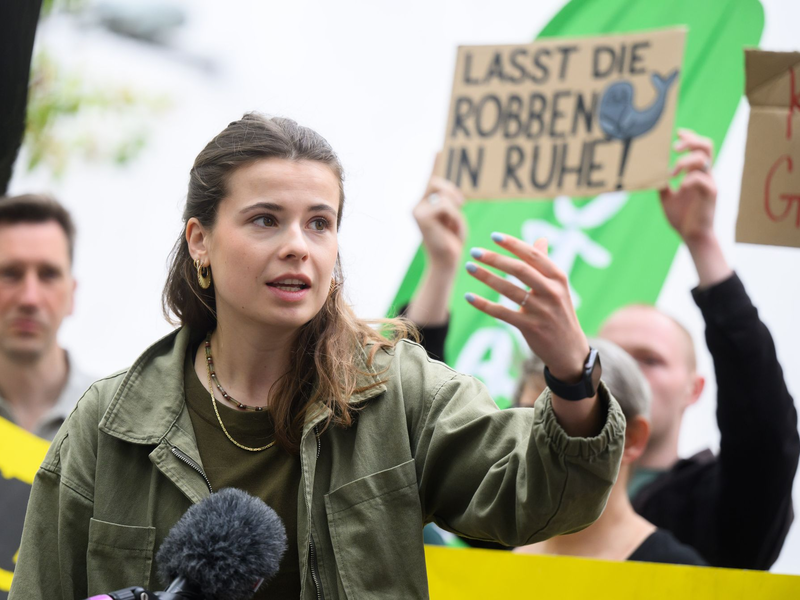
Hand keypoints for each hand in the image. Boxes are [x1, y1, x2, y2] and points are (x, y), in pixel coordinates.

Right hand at [405, 158, 466, 325]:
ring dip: (454, 210)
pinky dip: (453, 217)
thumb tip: (454, 194)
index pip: (430, 179)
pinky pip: (445, 206)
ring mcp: (417, 210)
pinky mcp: (420, 216)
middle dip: (451, 192)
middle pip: (437, 183)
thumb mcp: (454, 217)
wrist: (446, 263)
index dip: (434, 164)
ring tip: (453, 225)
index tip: (438, 149)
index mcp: (425, 204)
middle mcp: (417, 205)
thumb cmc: (452, 242)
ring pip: (442, 195)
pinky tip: (450, 228)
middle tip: (461, 203)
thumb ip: (450, 203)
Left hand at [464, 234, 588, 382]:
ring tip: (469, 267)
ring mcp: (542, 311)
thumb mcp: (558, 288)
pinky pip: (502, 313)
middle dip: (495, 258)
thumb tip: (540, 239)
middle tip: (474, 251)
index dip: (513, 244)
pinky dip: (484, 304)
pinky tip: (469, 297)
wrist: (570, 350)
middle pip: (520, 270)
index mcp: (559, 278)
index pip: (533, 255)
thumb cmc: (559, 313)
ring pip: (509, 290)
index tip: (494, 236)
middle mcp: (552, 292)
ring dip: (486, 277)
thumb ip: (546, 264)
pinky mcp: (530, 327)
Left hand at [659, 129, 717, 245]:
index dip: (690, 137)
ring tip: (672, 173)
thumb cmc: (682, 216)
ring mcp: (709, 183)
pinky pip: (702, 179)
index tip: (677, 132)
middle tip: (674, 149)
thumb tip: (649, 173)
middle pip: (706, 146)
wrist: (692, 236)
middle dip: (690, 142)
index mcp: (696, 173)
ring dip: (685, 162)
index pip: (698, 147)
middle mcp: (705, 174)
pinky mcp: (711, 194)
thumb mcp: (666, 197)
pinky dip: (689, 179)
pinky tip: (680, 187)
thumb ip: (662, 184)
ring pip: (704, 160)